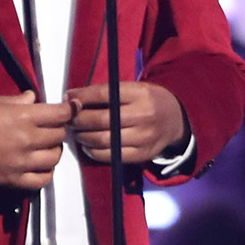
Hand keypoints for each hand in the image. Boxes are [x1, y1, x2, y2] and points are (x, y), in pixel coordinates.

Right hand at [0, 90, 72, 190]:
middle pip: (59, 135)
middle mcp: (27, 139)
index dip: (70, 109)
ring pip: (55, 157)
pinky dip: (46, 172)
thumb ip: (18, 101)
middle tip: (51, 126)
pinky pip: (42, 179)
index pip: (60, 114)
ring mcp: (21, 162)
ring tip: (46, 146)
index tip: (73, 108)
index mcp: (23, 116)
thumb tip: (34, 98)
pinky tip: (41, 165)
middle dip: (59, 128)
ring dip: (54, 150)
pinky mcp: (14, 179)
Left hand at [65, 81, 185, 164]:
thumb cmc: (147, 100)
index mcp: (140, 94)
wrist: (176, 119)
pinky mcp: (142, 155)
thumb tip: (71, 97)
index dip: (82, 97)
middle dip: (79, 120)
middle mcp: (143, 115)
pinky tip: (88, 145)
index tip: (68, 98)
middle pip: (101, 119)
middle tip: (69, 119)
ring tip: (77, 131)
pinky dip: (93, 151)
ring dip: (83, 136)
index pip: (104, 94)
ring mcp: (144, 137)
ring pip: (103, 140)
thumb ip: (106, 92)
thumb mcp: (133, 88)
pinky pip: (110, 155)